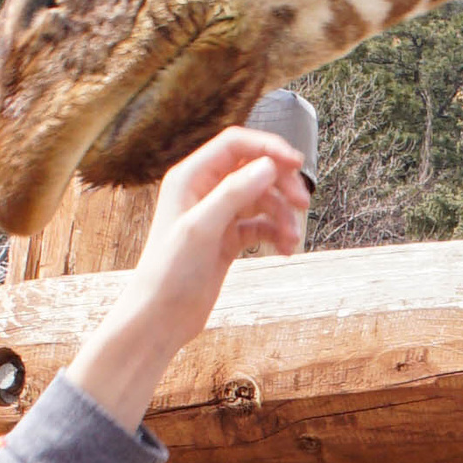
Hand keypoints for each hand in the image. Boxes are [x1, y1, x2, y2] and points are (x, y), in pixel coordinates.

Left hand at [69, 130, 314, 436]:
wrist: (159, 319)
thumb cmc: (169, 274)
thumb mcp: (201, 229)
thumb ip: (234, 193)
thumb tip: (268, 165)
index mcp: (190, 177)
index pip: (236, 143)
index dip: (269, 147)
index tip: (297, 163)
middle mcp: (203, 190)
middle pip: (254, 168)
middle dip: (281, 184)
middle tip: (302, 205)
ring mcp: (216, 215)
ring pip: (262, 199)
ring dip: (282, 215)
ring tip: (292, 240)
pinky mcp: (226, 239)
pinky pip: (260, 225)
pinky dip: (275, 233)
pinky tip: (284, 250)